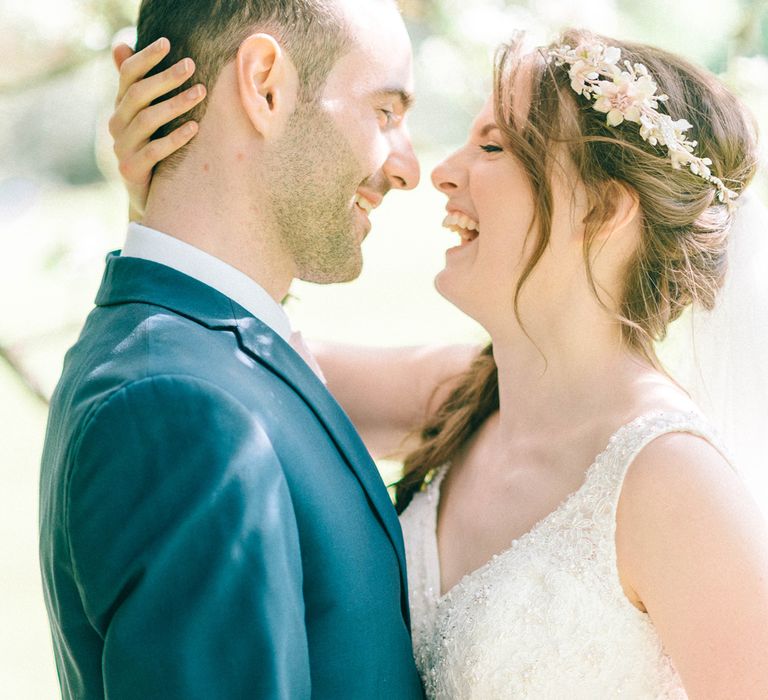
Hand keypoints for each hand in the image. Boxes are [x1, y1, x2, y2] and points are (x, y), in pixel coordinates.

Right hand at [109, 38, 206, 220]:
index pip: (126, 76)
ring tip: (201, 92)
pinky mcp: (131, 170)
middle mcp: (116, 125)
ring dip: (175, 104)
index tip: (167, 42)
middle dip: (165, 77)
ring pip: (147, 120)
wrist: (149, 198)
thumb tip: (122, 45)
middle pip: (137, 95)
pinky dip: (175, 138)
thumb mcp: (149, 120)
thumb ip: (140, 88)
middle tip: (191, 64)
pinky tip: (195, 127)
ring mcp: (122, 148)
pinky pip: (155, 151)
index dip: (145, 58)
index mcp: (120, 109)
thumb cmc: (154, 152)